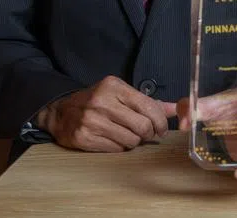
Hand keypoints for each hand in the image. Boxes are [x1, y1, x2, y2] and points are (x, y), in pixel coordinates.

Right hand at [38, 75, 176, 151]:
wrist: (61, 112)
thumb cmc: (96, 102)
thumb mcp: (120, 94)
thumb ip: (148, 102)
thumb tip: (176, 109)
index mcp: (114, 86)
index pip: (149, 106)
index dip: (161, 121)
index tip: (161, 128)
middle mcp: (102, 102)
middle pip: (142, 126)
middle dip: (149, 133)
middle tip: (147, 134)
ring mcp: (91, 121)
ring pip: (131, 140)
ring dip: (134, 141)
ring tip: (128, 135)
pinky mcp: (84, 137)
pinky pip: (116, 149)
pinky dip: (120, 147)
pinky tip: (114, 139)